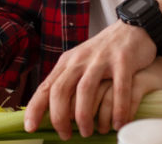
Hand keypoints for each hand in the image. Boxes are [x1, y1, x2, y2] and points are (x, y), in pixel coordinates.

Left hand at [24, 21, 156, 137]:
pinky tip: (118, 123)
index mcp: (68, 62)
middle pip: (61, 89)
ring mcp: (101, 60)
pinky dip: (118, 108)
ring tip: (87, 132)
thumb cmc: (103, 53)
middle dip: (60, 116)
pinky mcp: (123, 62)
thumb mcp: (80, 63)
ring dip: (84, 114)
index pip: (46, 86)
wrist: (132, 27)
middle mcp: (81, 60)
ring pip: (86, 89)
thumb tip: (54, 112)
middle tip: (65, 135)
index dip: (36, 108)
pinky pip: (119, 88)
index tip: (30, 127)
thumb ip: (68, 82)